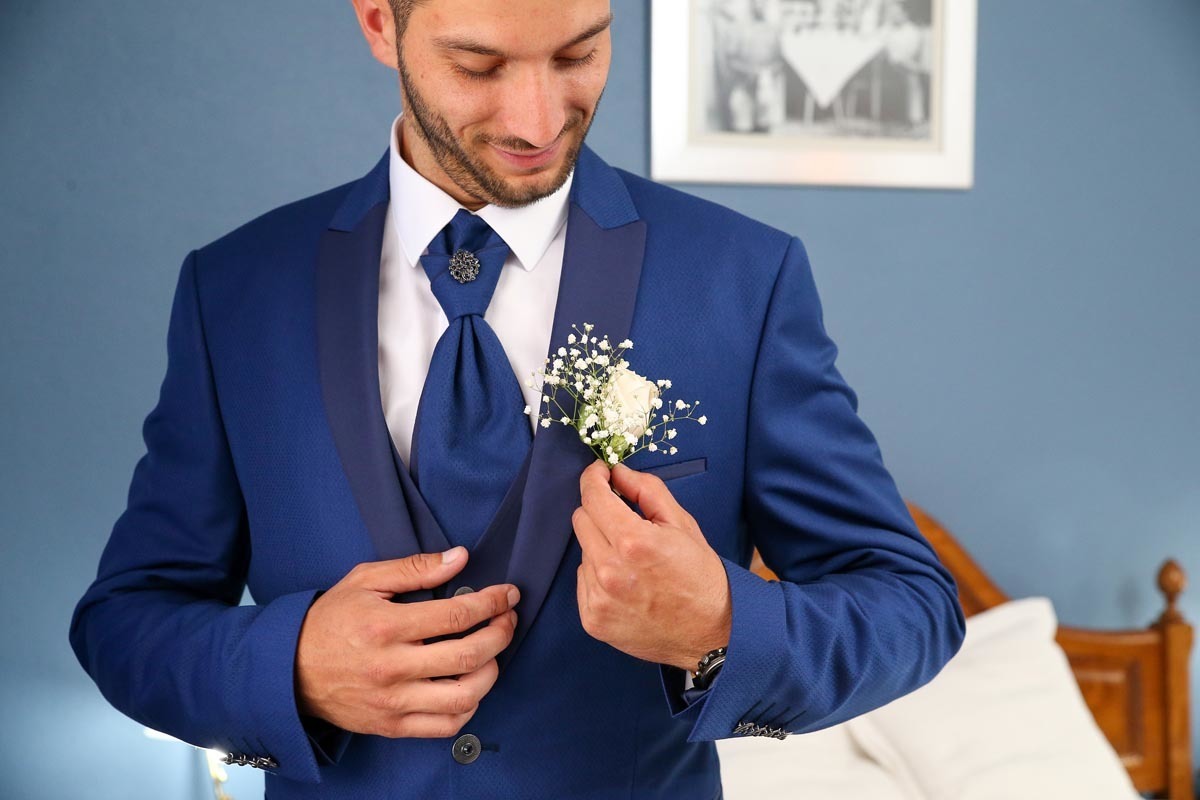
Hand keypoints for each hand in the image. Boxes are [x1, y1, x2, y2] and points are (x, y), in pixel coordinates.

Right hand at [295, 547, 518, 737]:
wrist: (289, 669)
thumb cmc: (330, 621)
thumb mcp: (365, 580)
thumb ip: (415, 568)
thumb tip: (460, 558)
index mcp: (386, 626)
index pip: (456, 615)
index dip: (491, 603)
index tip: (507, 594)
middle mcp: (392, 667)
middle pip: (469, 655)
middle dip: (501, 633)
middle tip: (508, 619)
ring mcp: (393, 701)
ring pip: (464, 696)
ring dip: (492, 672)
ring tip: (494, 653)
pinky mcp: (392, 725)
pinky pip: (446, 726)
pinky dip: (469, 707)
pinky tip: (472, 685)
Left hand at [572, 460, 731, 671]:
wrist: (709, 634)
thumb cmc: (700, 577)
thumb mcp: (682, 524)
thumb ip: (646, 491)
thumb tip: (617, 472)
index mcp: (633, 542)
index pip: (592, 497)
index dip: (593, 478)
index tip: (600, 473)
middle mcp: (610, 571)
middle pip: (581, 520)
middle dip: (599, 511)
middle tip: (624, 519)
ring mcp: (599, 598)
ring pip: (582, 551)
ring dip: (600, 546)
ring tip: (631, 560)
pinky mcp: (592, 620)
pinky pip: (583, 580)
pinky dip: (598, 575)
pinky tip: (625, 583)